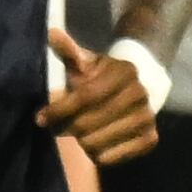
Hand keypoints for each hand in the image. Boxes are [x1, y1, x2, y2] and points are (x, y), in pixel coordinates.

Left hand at [40, 24, 160, 162]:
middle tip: (60, 127)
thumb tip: (52, 32)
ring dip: (81, 142)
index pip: (85, 96)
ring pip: (96, 143)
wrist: (136, 90)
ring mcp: (148, 118)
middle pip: (88, 123)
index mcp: (125, 72)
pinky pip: (111, 158)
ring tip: (80, 133)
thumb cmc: (102, 77)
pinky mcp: (151, 139)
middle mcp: (141, 94)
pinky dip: (97, 155)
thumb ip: (69, 52)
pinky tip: (95, 143)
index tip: (40, 118)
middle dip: (67, 127)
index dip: (59, 109)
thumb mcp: (86, 63)